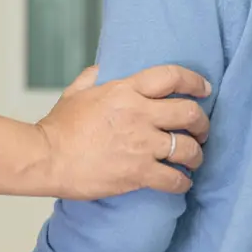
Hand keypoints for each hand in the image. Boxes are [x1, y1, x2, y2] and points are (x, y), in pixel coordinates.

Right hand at [37, 65, 211, 198]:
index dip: (195, 82)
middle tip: (202, 130)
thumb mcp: (76, 92)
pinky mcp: (138, 173)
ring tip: (194, 158)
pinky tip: (181, 182)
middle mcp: (139, 115)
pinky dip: (183, 182)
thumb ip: (93, 77)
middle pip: (189, 113)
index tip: (205, 89)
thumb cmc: (57, 127)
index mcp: (125, 91)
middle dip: (202, 123)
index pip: (172, 77)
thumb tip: (105, 68)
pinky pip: (174, 179)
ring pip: (188, 148)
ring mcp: (141, 145)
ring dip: (196, 155)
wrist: (46, 158)